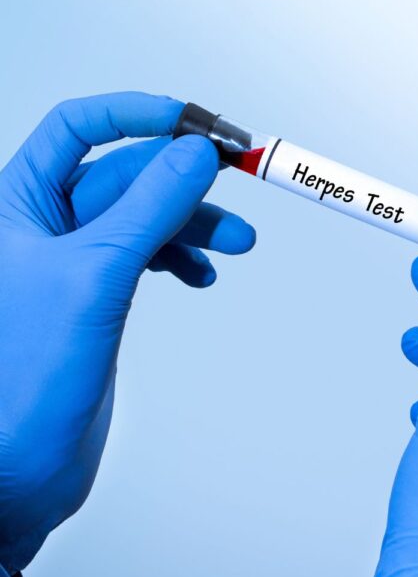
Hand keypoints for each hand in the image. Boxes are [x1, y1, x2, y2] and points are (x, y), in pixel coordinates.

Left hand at [0, 92, 253, 572]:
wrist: (23, 461)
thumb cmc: (25, 377)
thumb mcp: (95, 274)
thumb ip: (147, 209)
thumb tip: (193, 156)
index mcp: (20, 203)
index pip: (79, 128)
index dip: (136, 114)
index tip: (191, 122)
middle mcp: (48, 225)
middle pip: (129, 176)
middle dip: (186, 183)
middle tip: (237, 182)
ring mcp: (80, 261)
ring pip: (148, 219)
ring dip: (195, 225)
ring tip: (236, 244)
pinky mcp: (103, 293)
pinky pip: (151, 255)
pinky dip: (182, 259)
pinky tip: (200, 275)